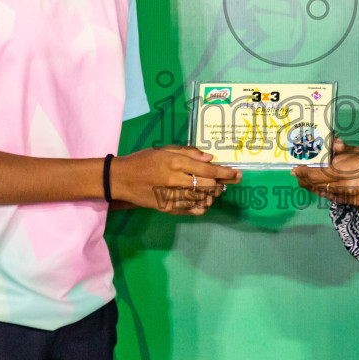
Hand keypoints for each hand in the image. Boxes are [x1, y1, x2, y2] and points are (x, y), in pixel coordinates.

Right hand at [112, 146, 241, 215]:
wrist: (121, 179)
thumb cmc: (143, 160)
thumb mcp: (163, 149)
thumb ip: (187, 152)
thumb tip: (209, 158)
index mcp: (174, 162)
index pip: (206, 170)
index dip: (224, 173)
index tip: (237, 174)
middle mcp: (174, 180)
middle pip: (207, 186)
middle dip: (222, 184)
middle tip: (229, 183)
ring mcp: (170, 196)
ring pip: (200, 199)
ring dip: (213, 195)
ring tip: (217, 191)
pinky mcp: (166, 208)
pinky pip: (190, 210)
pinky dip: (202, 207)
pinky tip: (205, 202)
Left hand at [292, 140, 358, 206]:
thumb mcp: (358, 150)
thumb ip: (341, 150)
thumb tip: (330, 146)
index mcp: (344, 169)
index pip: (316, 172)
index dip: (304, 172)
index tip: (295, 169)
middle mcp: (344, 186)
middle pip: (318, 185)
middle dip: (306, 181)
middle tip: (298, 176)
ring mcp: (351, 197)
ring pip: (326, 193)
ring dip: (315, 188)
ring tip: (306, 183)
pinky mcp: (357, 203)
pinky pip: (337, 199)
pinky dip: (328, 193)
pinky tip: (323, 190)